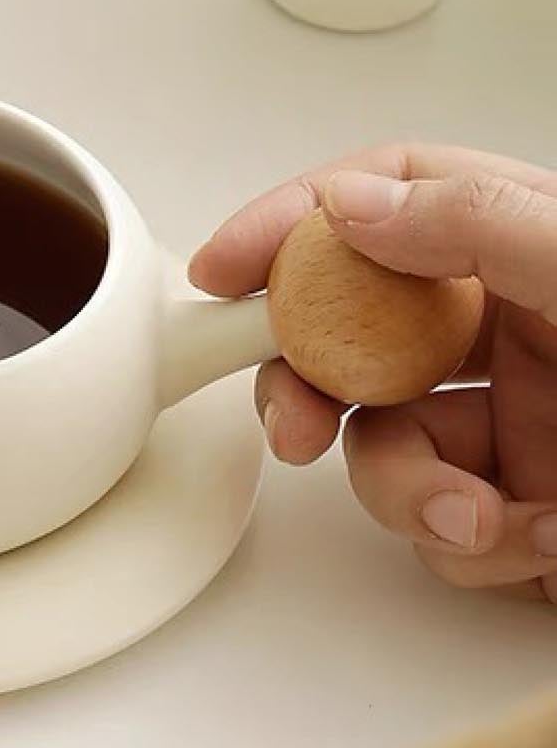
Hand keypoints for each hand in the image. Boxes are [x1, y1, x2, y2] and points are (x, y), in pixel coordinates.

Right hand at [189, 145, 556, 603]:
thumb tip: (350, 204)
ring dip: (411, 492)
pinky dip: (474, 548)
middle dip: (308, 386)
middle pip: (353, 330)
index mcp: (529, 245)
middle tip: (294, 425)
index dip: (293, 222)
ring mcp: (518, 425)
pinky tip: (543, 543)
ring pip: (385, 446)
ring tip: (479, 517)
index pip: (389, 199)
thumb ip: (478, 220)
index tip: (223, 269)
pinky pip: (441, 532)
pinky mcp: (521, 516)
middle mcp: (517, 329)